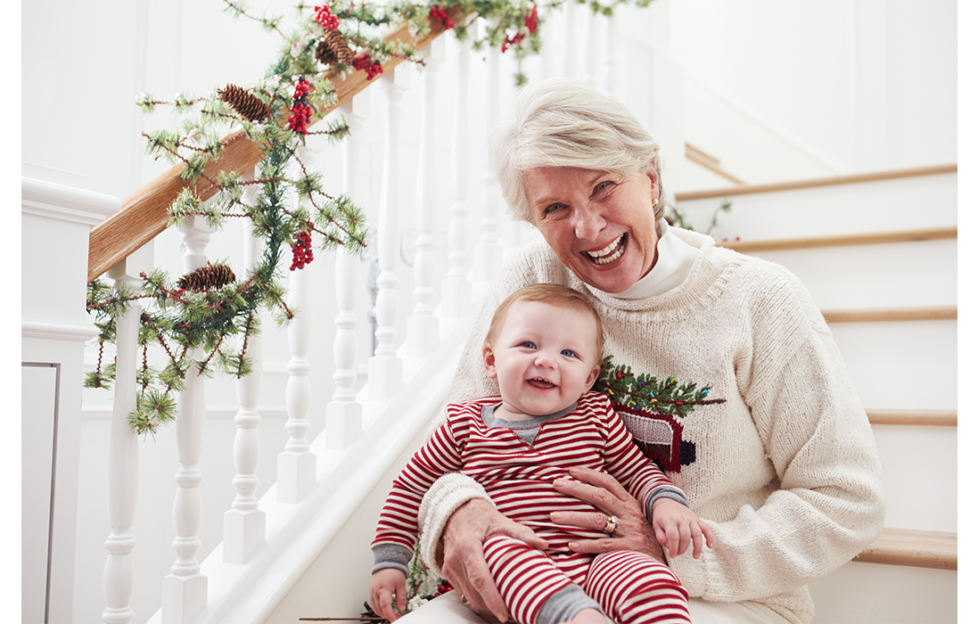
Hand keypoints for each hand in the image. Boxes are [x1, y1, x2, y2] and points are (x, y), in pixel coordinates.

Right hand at [369, 568, 405, 621]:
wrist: (386, 563)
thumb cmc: (394, 571)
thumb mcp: (401, 584)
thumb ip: (401, 597)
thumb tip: (401, 608)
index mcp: (384, 588)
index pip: (385, 605)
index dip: (389, 614)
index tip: (394, 619)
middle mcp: (376, 591)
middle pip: (380, 609)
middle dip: (388, 615)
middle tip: (397, 616)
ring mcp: (372, 592)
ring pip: (375, 608)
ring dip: (383, 613)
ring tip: (392, 613)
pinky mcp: (371, 592)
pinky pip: (372, 604)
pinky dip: (378, 609)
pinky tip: (385, 610)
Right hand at [441, 498, 548, 622]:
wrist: (455, 511)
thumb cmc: (478, 516)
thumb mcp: (500, 521)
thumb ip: (522, 533)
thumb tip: (543, 544)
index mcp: (467, 546)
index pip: (480, 578)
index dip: (492, 599)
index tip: (504, 614)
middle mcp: (455, 559)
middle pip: (474, 594)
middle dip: (492, 610)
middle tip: (513, 615)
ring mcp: (450, 568)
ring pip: (468, 597)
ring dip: (486, 609)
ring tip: (506, 611)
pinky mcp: (448, 573)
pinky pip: (463, 593)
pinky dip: (478, 601)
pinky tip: (492, 603)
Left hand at [550, 467, 664, 562]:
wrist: (662, 562)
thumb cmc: (642, 538)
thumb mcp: (633, 517)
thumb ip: (617, 505)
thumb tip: (591, 491)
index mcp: (630, 504)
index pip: (609, 483)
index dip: (590, 475)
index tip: (571, 470)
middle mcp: (629, 514)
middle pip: (600, 496)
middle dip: (576, 489)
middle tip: (556, 484)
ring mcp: (629, 532)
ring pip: (597, 520)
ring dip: (573, 517)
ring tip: (553, 517)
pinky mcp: (628, 549)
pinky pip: (603, 545)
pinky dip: (586, 544)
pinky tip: (570, 544)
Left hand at [651, 498, 713, 558]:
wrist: (667, 502)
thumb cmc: (661, 517)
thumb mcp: (656, 526)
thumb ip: (661, 538)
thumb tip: (670, 547)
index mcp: (670, 520)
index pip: (673, 537)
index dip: (673, 548)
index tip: (672, 555)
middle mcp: (682, 519)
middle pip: (685, 537)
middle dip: (682, 549)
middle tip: (678, 554)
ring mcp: (691, 518)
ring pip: (697, 534)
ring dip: (697, 547)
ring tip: (695, 556)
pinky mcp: (697, 519)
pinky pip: (706, 528)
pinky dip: (709, 537)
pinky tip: (709, 546)